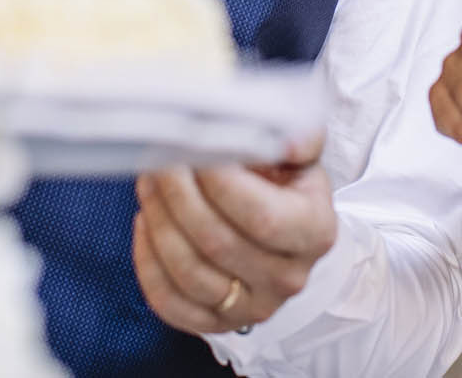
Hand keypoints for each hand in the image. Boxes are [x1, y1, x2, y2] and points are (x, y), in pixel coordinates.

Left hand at [131, 131, 336, 333]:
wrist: (279, 223)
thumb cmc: (283, 182)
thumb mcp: (299, 152)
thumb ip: (297, 137)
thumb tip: (286, 140)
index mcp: (315, 233)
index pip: (262, 217)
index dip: (220, 183)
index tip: (193, 147)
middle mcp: (288, 278)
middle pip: (217, 243)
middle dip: (179, 194)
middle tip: (161, 158)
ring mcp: (253, 308)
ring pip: (188, 273)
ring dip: (159, 220)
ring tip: (150, 181)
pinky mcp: (217, 324)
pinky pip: (169, 302)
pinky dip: (148, 262)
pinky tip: (146, 222)